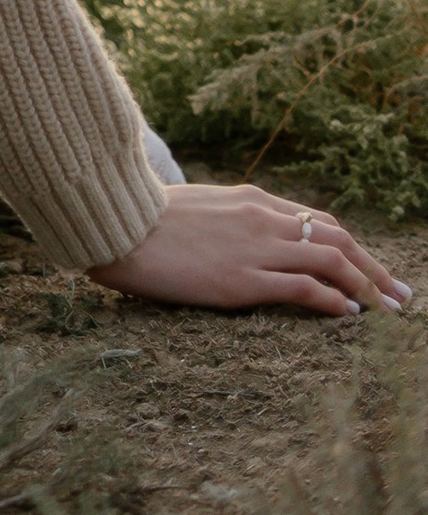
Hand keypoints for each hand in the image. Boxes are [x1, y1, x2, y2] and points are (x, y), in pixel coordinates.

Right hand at [90, 178, 410, 314]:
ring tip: (389, 309)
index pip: (316, 219)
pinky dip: (332, 300)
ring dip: (368, 286)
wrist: (115, 224)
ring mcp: (254, 248)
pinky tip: (348, 315)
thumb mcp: (197, 208)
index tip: (370, 266)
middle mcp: (261, 217)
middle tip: (400, 293)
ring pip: (330, 261)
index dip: (350, 245)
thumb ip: (228, 220)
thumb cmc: (145, 220)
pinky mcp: (243, 279)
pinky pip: (303, 288)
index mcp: (250, 199)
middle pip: (336, 238)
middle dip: (374, 267)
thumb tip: (241, 240)